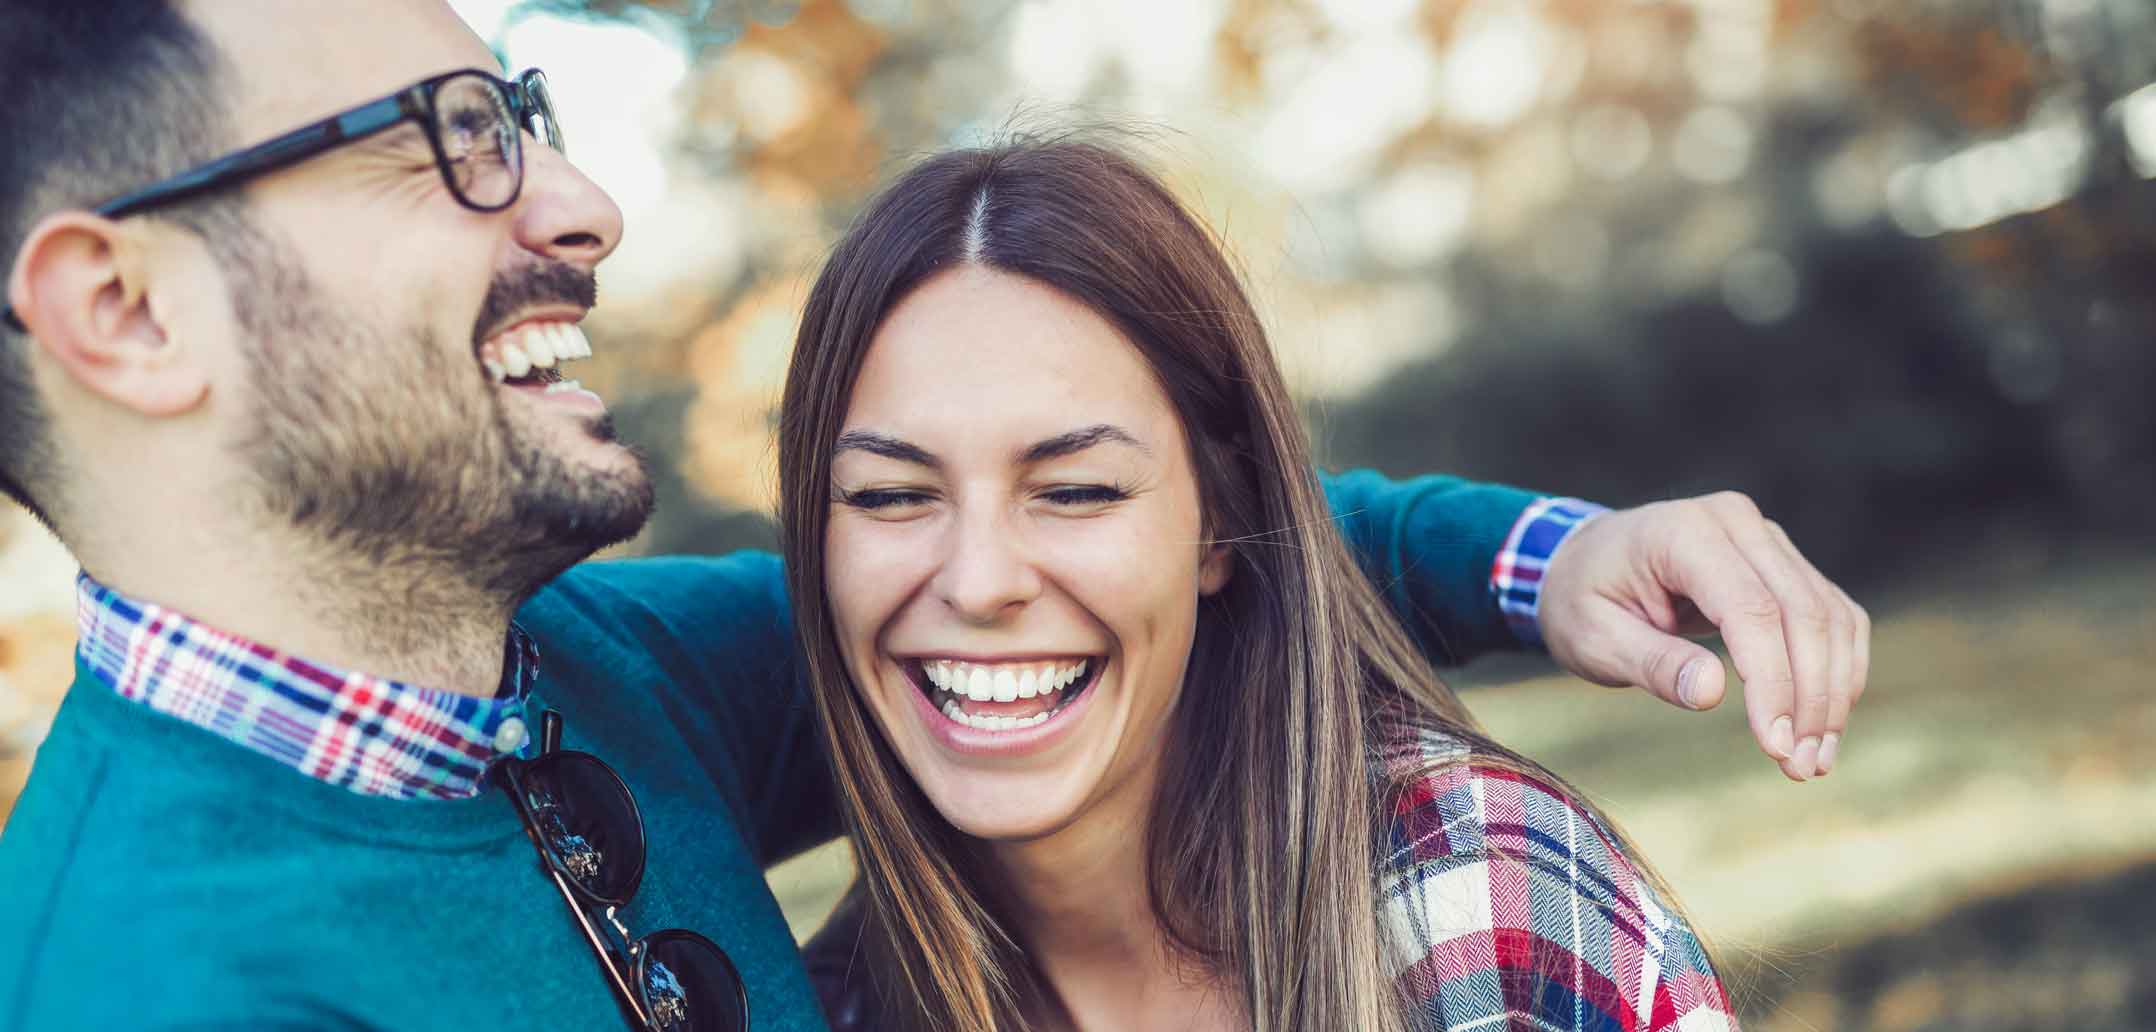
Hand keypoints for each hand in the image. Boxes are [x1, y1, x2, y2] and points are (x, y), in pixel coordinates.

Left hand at [1534, 492, 1869, 781]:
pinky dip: (1836, 671)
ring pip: (1829, 617)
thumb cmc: (1581, 600)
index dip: (1772, 682)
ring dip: (1832, 693)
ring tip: (1812, 761)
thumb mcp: (1593, 638)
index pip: (1752, 610)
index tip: (1775, 747)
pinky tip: (1823, 724)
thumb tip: (1711, 693)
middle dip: (1811, 698)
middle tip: (1801, 768)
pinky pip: (1831, 615)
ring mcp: (1765, 538)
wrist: (1580, 562)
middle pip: (1804, 612)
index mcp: (1684, 532)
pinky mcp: (1783, 563)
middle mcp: (1736, 523)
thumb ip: (1650, 662)